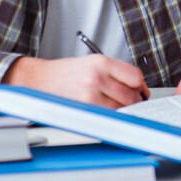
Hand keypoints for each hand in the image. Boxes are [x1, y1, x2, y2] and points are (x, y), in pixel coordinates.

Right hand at [2, 55, 150, 108]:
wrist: (38, 80)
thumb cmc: (64, 73)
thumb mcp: (92, 63)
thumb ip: (114, 73)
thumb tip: (136, 87)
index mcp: (101, 62)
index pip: (135, 77)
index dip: (141, 87)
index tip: (141, 92)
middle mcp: (97, 77)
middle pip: (131, 95)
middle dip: (135, 102)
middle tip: (133, 104)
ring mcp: (90, 94)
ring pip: (121, 108)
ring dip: (125, 112)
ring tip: (118, 110)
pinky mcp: (83, 108)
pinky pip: (107, 117)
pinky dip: (112, 118)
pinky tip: (108, 115)